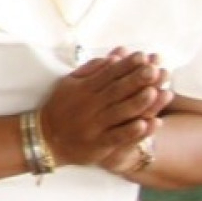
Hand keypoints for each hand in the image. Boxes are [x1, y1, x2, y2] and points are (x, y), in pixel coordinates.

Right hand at [38, 50, 171, 169]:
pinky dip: (131, 131)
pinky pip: (117, 137)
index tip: (142, 56)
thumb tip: (113, 57)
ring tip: (155, 92)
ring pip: (119, 113)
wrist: (46, 139)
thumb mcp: (69, 84)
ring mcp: (94, 126)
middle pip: (116, 91)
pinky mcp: (98, 144)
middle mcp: (90, 106)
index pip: (108, 74)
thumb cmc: (62, 108)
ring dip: (137, 103)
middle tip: (153, 69)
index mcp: (84, 89)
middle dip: (135, 80)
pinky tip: (146, 124)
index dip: (125, 65)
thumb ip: (90, 70)